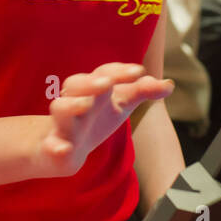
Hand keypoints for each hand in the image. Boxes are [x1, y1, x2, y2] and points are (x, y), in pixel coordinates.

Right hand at [36, 63, 172, 177]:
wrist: (65, 149)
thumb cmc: (96, 119)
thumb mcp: (121, 104)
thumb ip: (142, 91)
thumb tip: (169, 84)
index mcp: (92, 88)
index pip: (104, 73)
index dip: (120, 72)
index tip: (139, 71)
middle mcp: (75, 100)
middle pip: (76, 83)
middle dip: (91, 83)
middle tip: (107, 84)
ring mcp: (62, 123)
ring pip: (60, 109)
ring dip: (72, 105)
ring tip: (86, 105)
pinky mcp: (54, 146)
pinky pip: (51, 144)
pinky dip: (56, 146)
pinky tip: (64, 149)